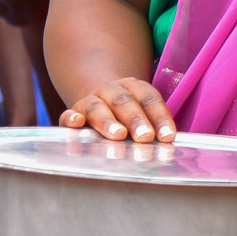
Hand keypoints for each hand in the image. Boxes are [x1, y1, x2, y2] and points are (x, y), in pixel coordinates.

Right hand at [58, 78, 176, 142]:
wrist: (99, 101)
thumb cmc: (127, 117)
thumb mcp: (142, 116)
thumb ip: (153, 128)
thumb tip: (167, 147)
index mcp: (134, 88)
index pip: (149, 100)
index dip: (160, 117)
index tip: (168, 137)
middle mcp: (111, 91)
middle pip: (124, 102)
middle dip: (136, 119)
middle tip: (145, 136)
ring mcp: (90, 101)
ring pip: (97, 107)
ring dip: (108, 121)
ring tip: (118, 135)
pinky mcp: (72, 114)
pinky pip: (68, 114)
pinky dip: (71, 118)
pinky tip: (77, 123)